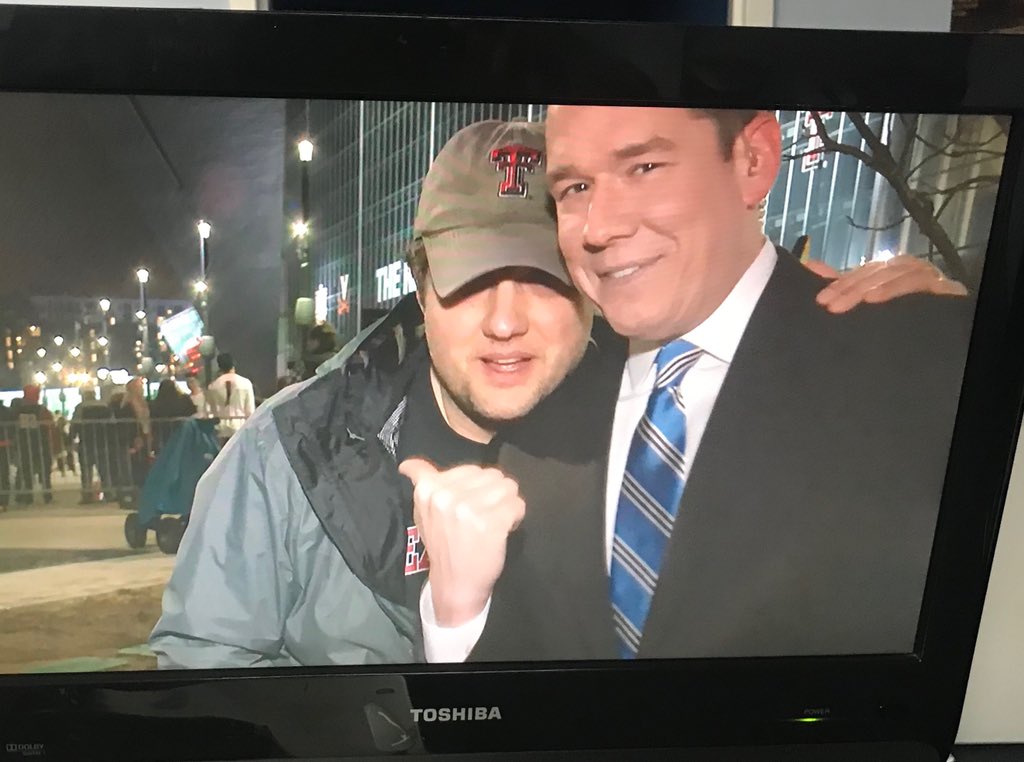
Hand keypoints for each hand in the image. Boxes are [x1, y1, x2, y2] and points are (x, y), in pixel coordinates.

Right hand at [398, 458, 524, 626]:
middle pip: (492, 474)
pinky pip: (517, 504)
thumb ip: (422, 483)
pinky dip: (515, 517)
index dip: (475, 488)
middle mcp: (447, 495)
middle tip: (483, 517)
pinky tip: (503, 530)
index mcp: (428, 489)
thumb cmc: (442, 545)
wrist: (455, 584)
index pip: (469, 469)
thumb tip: (406, 464)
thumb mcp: (424, 511)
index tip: (467, 508)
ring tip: (492, 523)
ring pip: (508, 486)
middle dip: (493, 494)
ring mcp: (469, 508)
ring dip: (506, 504)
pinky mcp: (491, 521)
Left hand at [808, 255, 967, 313]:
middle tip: (831, 305)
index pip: (864, 272)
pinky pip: (919, 283)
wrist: (941, 335)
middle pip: (878, 272)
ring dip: (873, 287)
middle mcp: (911, 269)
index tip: (821, 300)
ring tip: (855, 302)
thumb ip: (842, 284)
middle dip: (852, 288)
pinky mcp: (945, 288)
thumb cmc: (904, 315)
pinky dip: (896, 289)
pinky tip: (876, 300)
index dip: (841, 284)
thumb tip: (811, 266)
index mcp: (892, 270)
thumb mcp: (868, 299)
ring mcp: (930, 277)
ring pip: (898, 274)